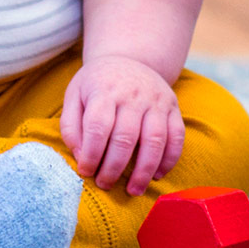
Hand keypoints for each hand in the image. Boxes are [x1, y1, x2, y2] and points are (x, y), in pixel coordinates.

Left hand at [62, 54, 183, 194]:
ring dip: (144, 170)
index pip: (98, 127)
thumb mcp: (74, 95)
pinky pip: (177, 136)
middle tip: (105, 185)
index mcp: (104, 91)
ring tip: (133, 190)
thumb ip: (71, 126)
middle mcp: (132, 94)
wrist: (130, 57)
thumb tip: (81, 156)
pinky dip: (169, 159)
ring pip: (154, 139)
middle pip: (126, 137)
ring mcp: (156, 100)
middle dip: (114, 167)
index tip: (86, 172)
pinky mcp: (173, 107)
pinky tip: (157, 175)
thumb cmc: (97, 84)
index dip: (92, 154)